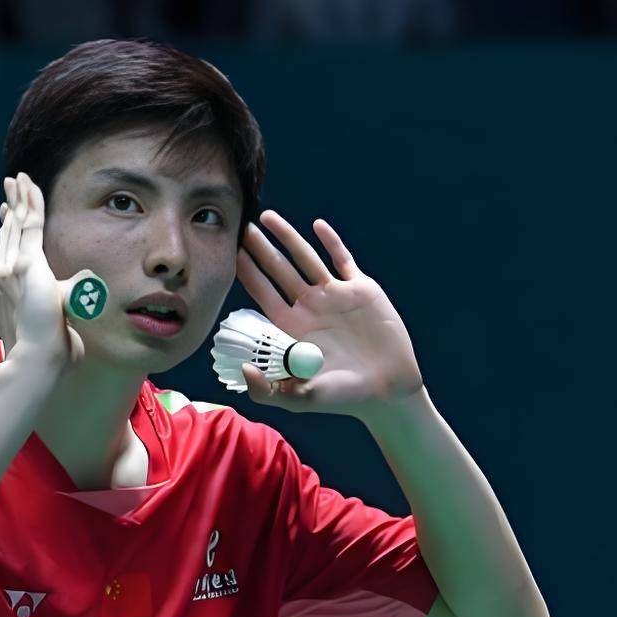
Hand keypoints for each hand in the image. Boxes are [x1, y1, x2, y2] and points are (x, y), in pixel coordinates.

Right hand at [0, 172, 97, 371]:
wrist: (38, 357)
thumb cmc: (46, 349)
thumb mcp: (51, 321)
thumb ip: (62, 308)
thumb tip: (77, 302)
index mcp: (7, 288)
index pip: (7, 251)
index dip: (8, 229)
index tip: (7, 212)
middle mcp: (3, 274)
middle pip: (7, 232)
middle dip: (10, 207)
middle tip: (10, 185)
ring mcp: (12, 268)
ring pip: (16, 224)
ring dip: (18, 199)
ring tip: (17, 180)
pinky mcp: (27, 263)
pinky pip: (29, 225)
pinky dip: (30, 204)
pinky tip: (30, 187)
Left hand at [235, 210, 423, 420]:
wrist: (387, 390)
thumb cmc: (341, 398)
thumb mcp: (299, 399)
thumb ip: (268, 391)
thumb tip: (244, 372)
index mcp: (290, 328)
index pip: (262, 293)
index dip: (246, 273)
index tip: (229, 252)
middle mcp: (309, 307)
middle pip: (278, 270)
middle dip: (260, 248)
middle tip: (241, 225)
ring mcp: (335, 296)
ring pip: (306, 259)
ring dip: (288, 237)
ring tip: (267, 217)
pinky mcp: (361, 291)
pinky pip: (343, 261)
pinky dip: (331, 242)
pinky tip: (317, 226)